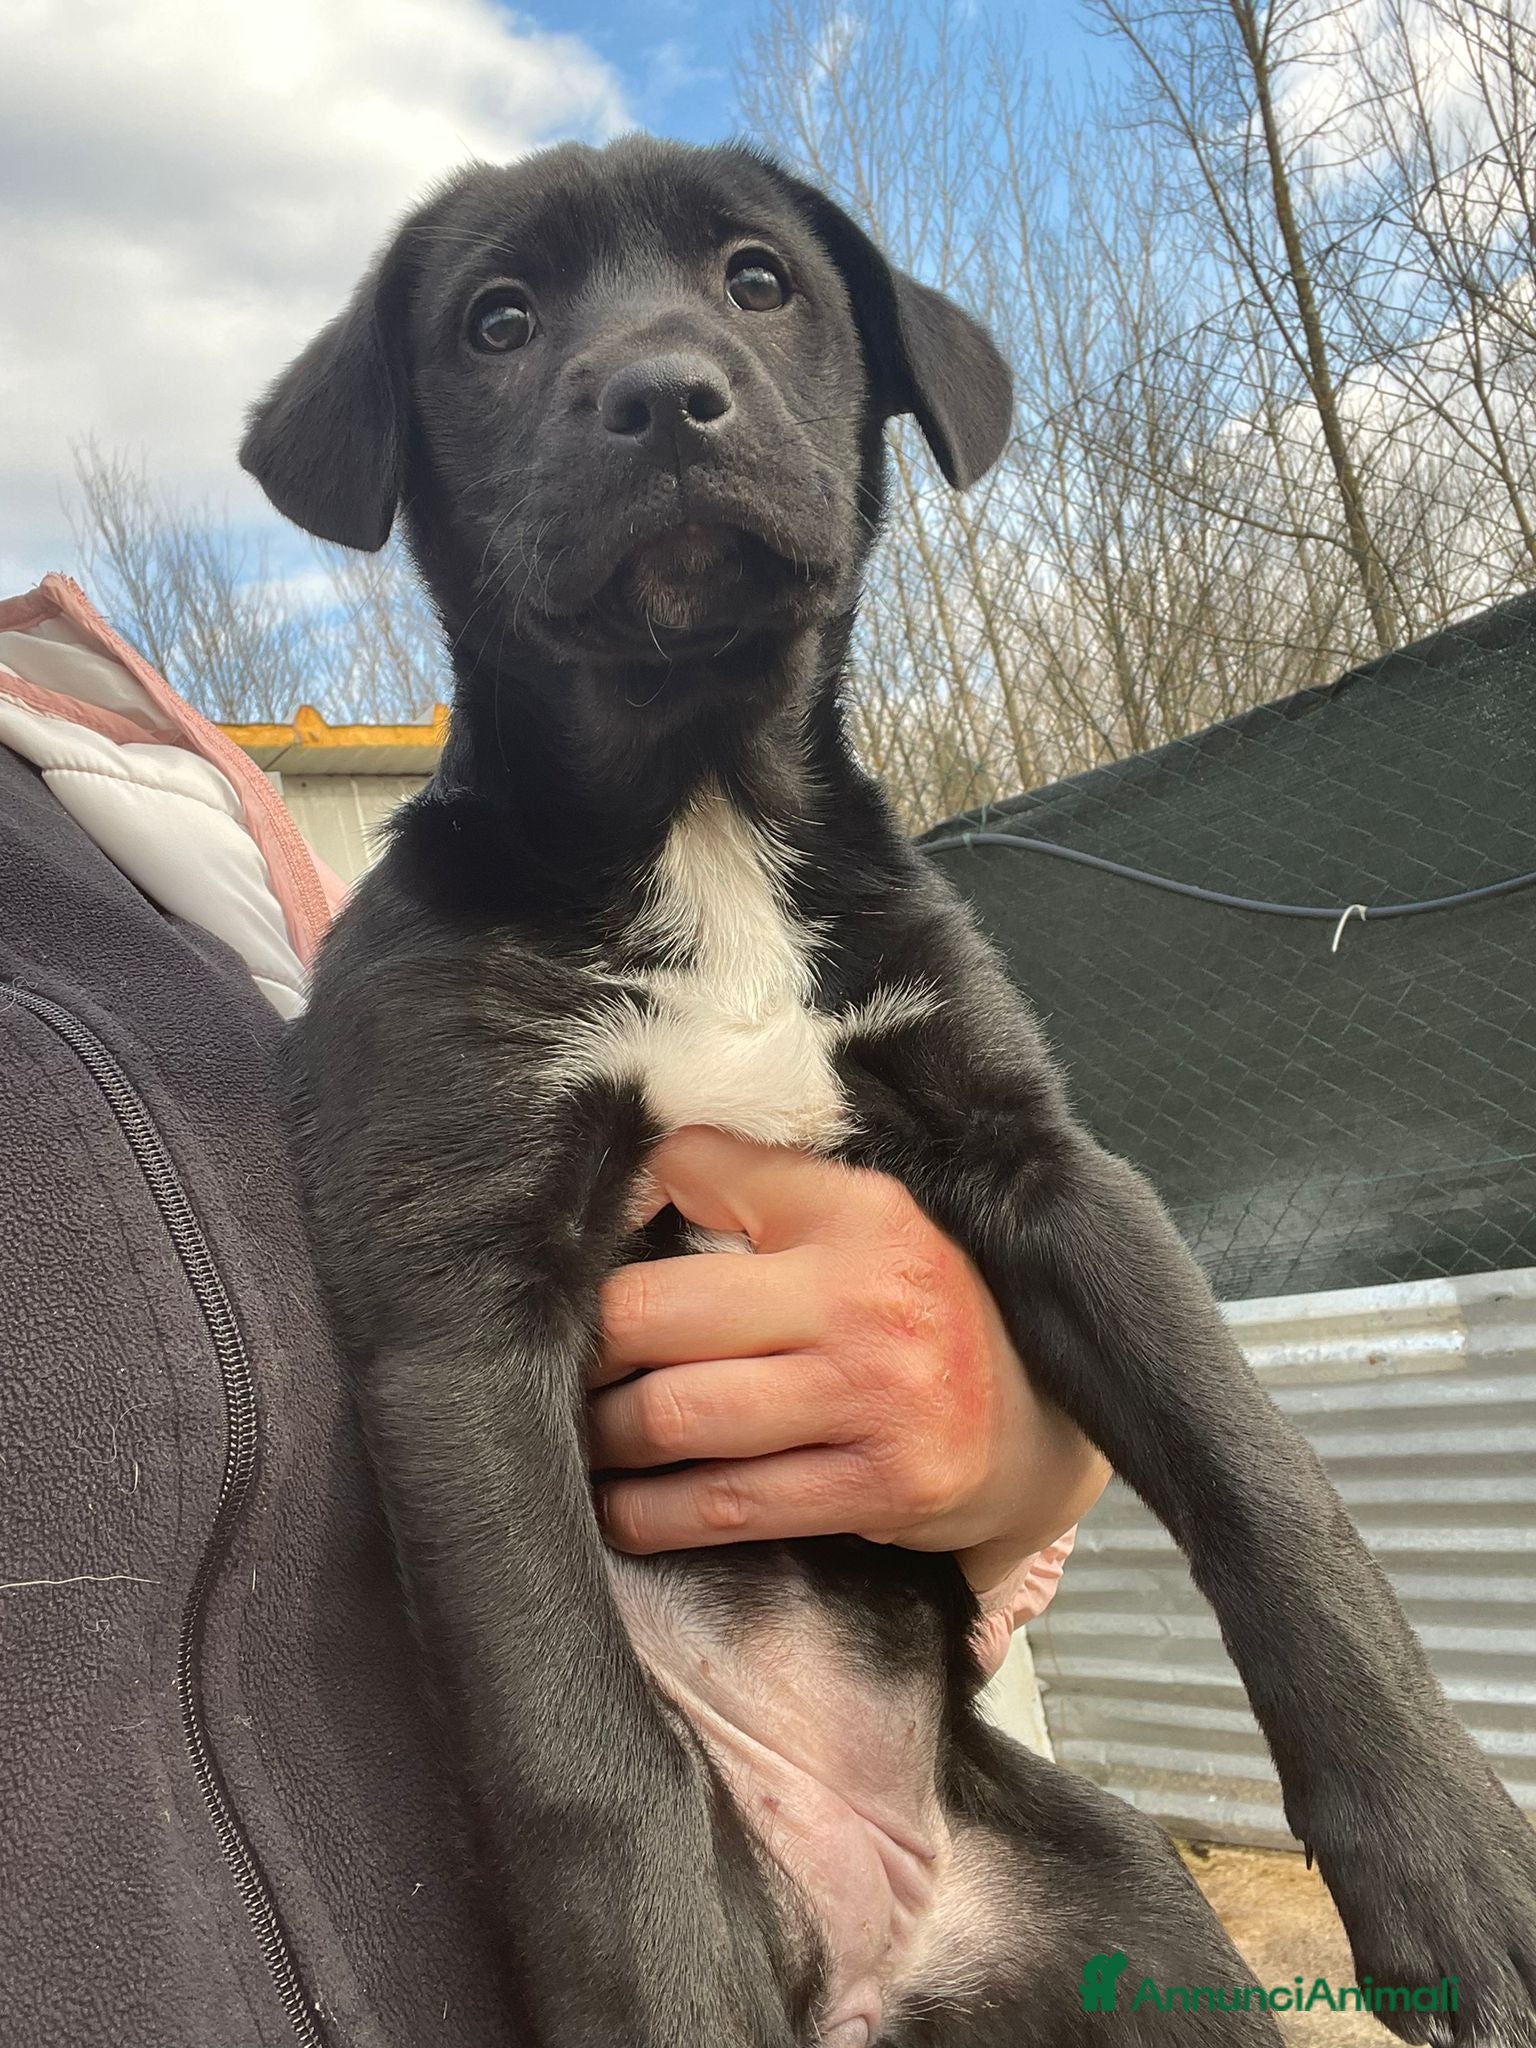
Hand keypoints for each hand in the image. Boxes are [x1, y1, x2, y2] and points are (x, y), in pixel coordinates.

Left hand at [589, 1127, 1109, 1592]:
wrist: (1040, 1421)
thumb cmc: (917, 1307)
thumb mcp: (860, 1216)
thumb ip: (751, 1185)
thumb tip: (630, 1180)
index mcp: (856, 1211)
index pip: (697, 1174)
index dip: (613, 1218)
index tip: (571, 1261)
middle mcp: (865, 1298)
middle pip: (658, 1314)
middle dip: (586, 1348)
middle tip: (559, 1366)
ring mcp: (874, 1398)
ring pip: (677, 1417)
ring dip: (606, 1435)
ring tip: (585, 1433)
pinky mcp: (879, 1487)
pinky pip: (726, 1506)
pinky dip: (651, 1513)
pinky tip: (621, 1506)